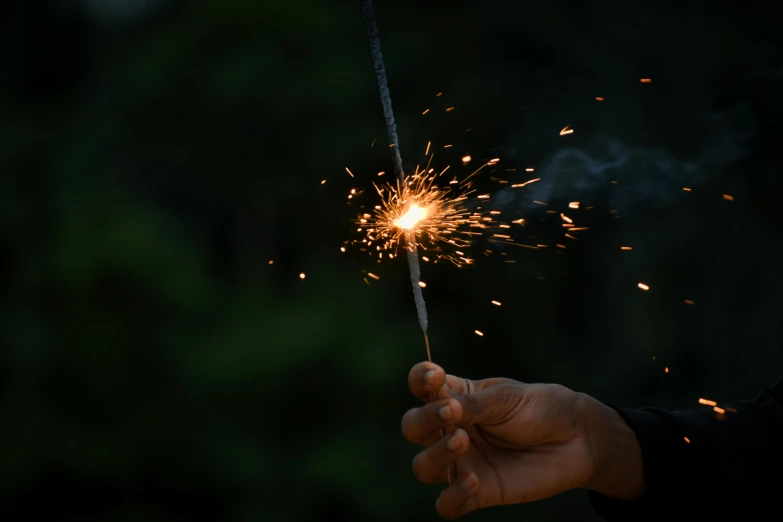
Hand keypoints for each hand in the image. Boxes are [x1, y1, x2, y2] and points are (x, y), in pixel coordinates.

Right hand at [401, 362, 642, 518]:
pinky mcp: (477, 492)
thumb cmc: (541, 408)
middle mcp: (452, 429)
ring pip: (423, 467)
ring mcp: (462, 462)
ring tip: (462, 442)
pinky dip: (452, 496)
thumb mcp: (507, 397)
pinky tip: (472, 481)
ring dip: (436, 454)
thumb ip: (473, 405)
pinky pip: (446, 505)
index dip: (419, 379)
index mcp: (456, 397)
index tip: (434, 376)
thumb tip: (444, 409)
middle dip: (424, 420)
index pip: (422, 386)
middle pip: (413, 427)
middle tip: (451, 413)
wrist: (578, 440)